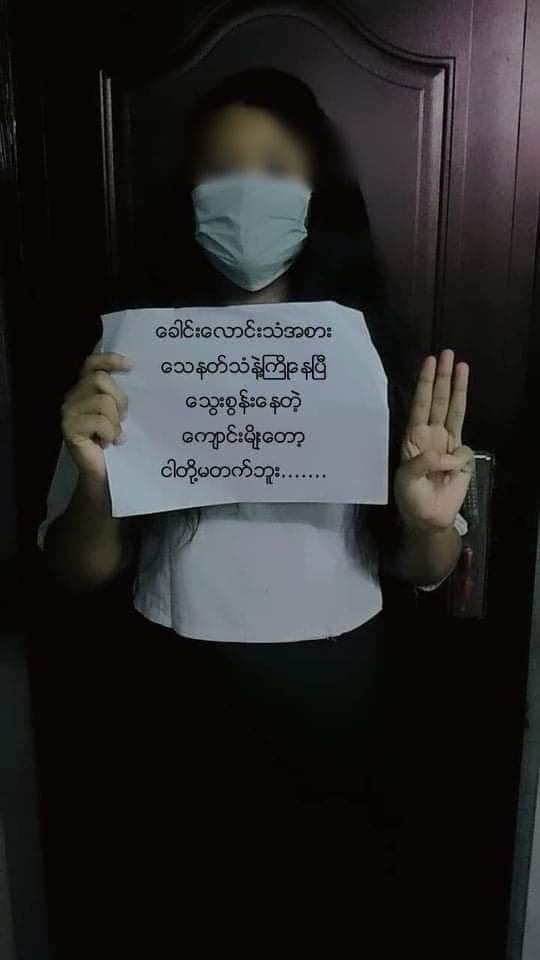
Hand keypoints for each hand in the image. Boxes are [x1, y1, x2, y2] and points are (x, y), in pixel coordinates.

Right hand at [61, 352, 133, 484]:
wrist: (101, 471)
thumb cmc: (111, 440)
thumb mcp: (117, 413)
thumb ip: (116, 395)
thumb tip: (134, 375)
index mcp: (83, 389)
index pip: (92, 363)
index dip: (110, 360)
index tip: (132, 365)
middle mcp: (72, 397)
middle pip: (100, 379)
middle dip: (119, 398)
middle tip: (123, 418)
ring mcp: (68, 412)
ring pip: (103, 401)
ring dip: (115, 421)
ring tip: (115, 435)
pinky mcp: (69, 428)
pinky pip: (99, 421)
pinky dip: (110, 433)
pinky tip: (109, 443)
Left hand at [394, 349, 473, 532]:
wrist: (428, 518)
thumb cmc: (411, 498)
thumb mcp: (407, 480)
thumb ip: (422, 463)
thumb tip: (444, 453)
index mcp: (413, 438)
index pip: (420, 405)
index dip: (425, 384)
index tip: (430, 363)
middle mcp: (431, 435)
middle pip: (439, 400)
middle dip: (443, 377)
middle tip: (447, 353)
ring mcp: (448, 444)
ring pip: (455, 411)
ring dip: (458, 389)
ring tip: (462, 366)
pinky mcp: (462, 457)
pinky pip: (464, 449)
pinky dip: (457, 460)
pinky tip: (450, 474)